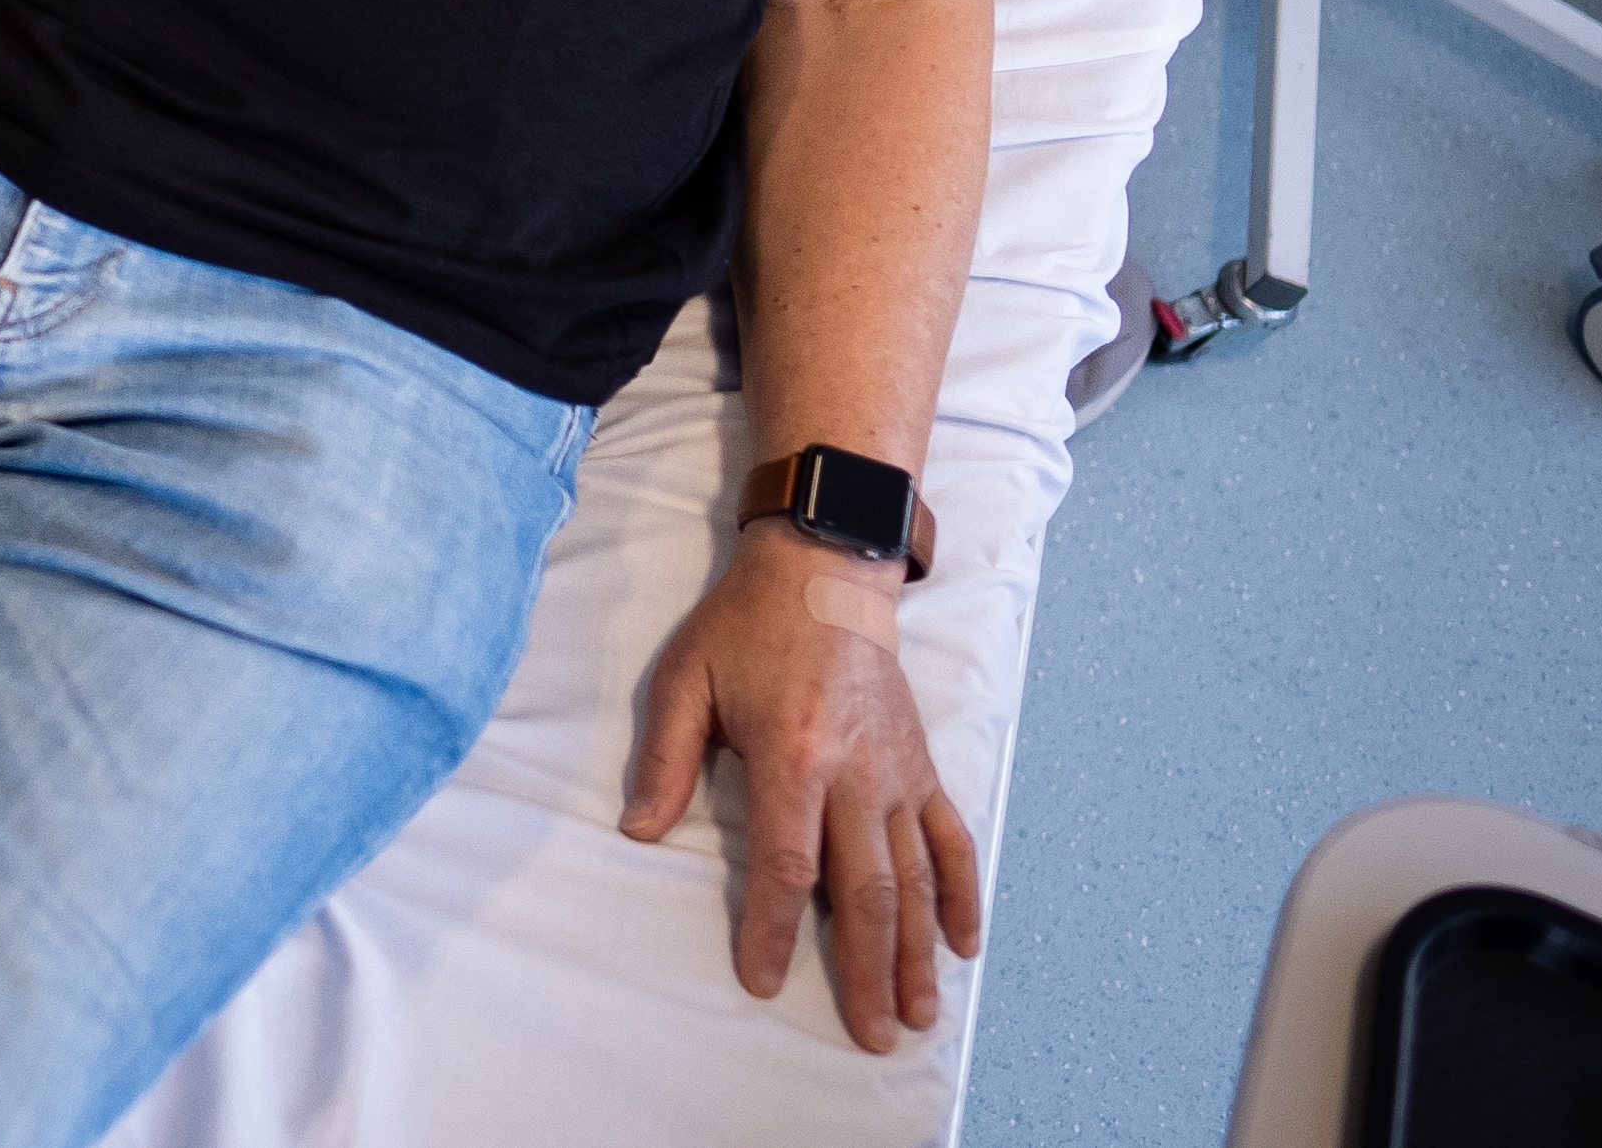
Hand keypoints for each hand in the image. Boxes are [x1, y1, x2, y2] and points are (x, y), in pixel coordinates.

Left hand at [622, 525, 982, 1050]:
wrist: (826, 567)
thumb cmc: (746, 624)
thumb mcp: (685, 677)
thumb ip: (664, 757)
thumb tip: (637, 829)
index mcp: (792, 755)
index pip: (787, 864)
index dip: (774, 929)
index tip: (764, 980)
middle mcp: (855, 773)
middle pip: (865, 890)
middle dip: (868, 969)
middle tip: (871, 1033)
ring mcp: (898, 773)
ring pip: (914, 879)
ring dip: (918, 951)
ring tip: (920, 1013)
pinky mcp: (922, 765)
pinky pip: (949, 839)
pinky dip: (960, 892)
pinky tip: (964, 943)